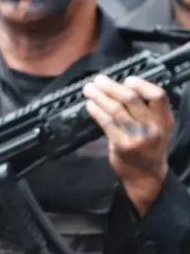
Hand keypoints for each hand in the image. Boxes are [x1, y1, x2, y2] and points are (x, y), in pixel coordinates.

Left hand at [83, 75, 171, 215]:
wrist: (146, 175)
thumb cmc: (149, 146)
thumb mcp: (157, 127)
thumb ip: (144, 110)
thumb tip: (119, 86)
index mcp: (164, 120)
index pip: (159, 96)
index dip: (142, 84)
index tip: (127, 79)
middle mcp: (153, 127)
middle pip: (131, 99)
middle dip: (111, 86)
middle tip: (99, 79)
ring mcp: (137, 137)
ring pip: (116, 109)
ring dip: (99, 96)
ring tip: (89, 89)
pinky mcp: (122, 145)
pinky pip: (106, 123)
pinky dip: (96, 111)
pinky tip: (90, 105)